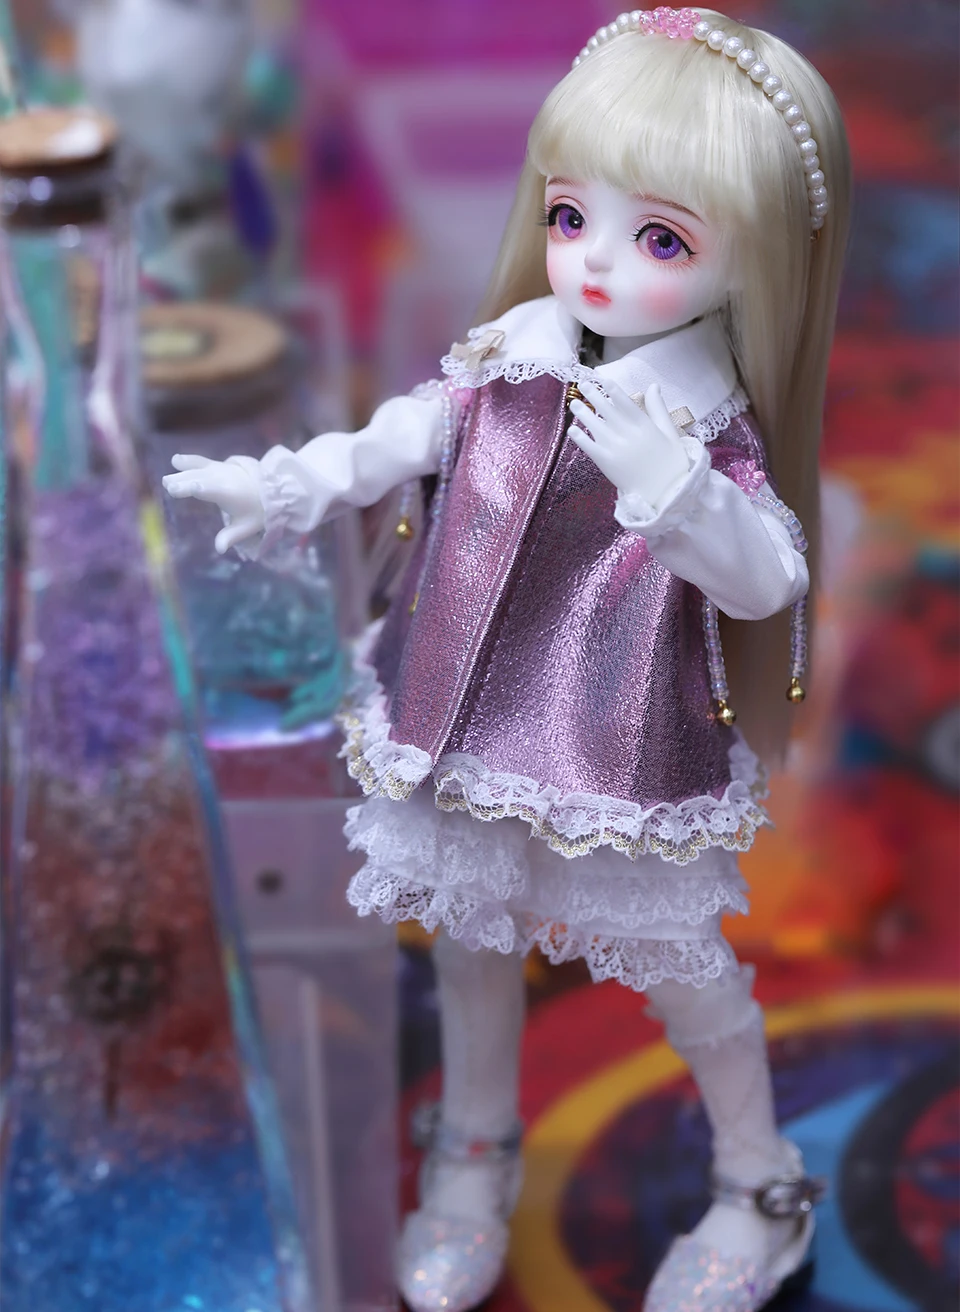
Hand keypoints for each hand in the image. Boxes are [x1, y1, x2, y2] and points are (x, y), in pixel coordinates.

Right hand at [162, 454, 264, 553]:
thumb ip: (230, 537)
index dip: (200, 488)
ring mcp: (221, 470)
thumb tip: (219, 550)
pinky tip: (175, 460)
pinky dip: (189, 461)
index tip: (188, 488)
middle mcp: (224, 479)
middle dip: (185, 482)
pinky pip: (202, 462)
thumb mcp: (246, 527)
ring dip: (182, 474)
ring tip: (166, 480)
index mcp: (230, 494)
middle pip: (201, 479)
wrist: (270, 489)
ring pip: (199, 471)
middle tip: (168, 485)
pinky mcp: (217, 465)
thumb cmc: (256, 512)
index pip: (212, 490)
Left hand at [567, 379, 689, 506]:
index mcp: (645, 425)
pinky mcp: (607, 463)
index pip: (624, 402)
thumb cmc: (671, 463)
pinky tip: (572, 429)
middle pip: (607, 410)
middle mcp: (628, 434)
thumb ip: (658, 409)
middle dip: (594, 395)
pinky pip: (590, 447)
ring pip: (595, 425)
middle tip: (582, 384)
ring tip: (574, 403)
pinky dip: (580, 438)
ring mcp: (616, 448)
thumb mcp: (670, 432)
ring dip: (583, 413)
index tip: (603, 379)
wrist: (665, 493)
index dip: (612, 389)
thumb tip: (653, 386)